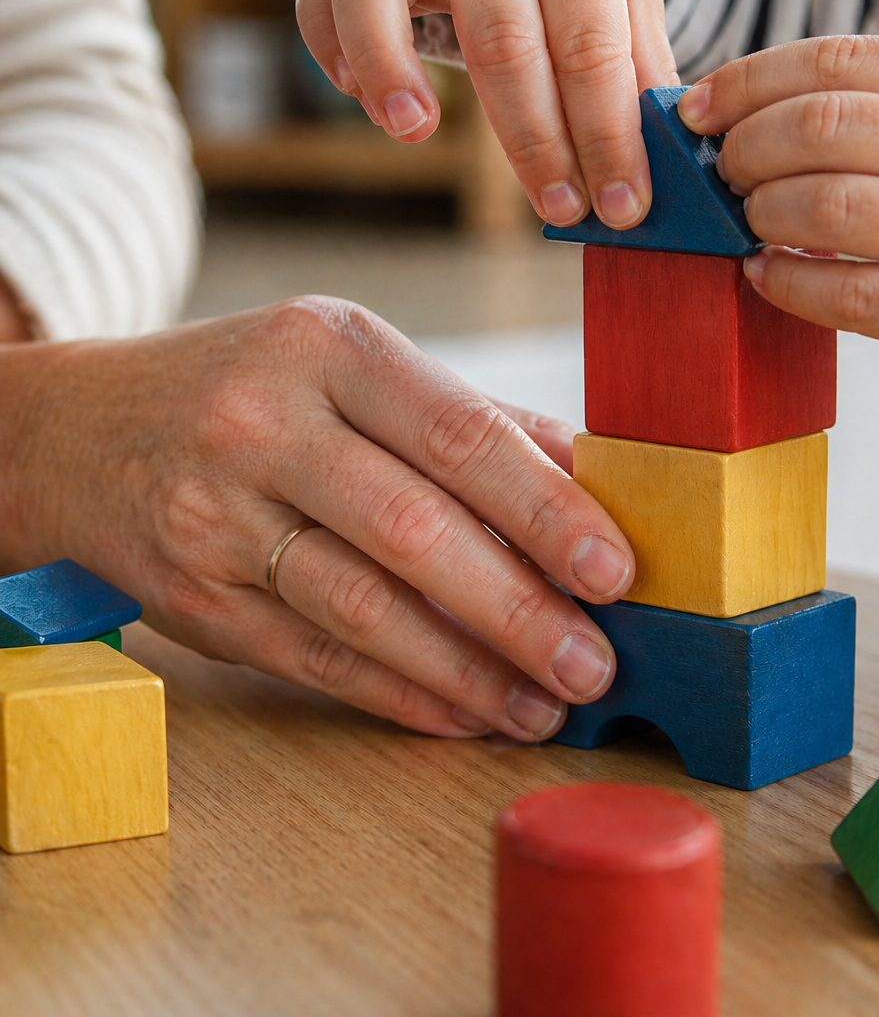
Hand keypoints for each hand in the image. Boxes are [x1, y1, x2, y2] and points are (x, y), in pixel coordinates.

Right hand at [0, 298, 634, 740]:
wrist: (83, 429)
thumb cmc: (252, 386)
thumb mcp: (350, 362)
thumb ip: (468, 417)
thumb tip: (593, 479)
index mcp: (328, 346)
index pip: (457, 433)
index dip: (545, 508)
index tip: (616, 569)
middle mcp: (264, 422)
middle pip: (413, 529)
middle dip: (518, 608)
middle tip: (595, 664)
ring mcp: (217, 514)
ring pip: (361, 607)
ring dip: (466, 669)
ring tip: (542, 704)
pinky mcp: (191, 597)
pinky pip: (312, 657)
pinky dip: (397, 692)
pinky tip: (461, 711)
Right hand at [296, 0, 677, 229]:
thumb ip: (639, 63)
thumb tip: (661, 163)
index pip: (590, 46)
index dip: (607, 134)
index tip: (622, 207)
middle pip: (502, 39)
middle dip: (533, 140)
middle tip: (558, 209)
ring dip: (389, 65)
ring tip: (415, 133)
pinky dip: (328, 40)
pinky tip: (358, 96)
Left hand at [678, 34, 878, 394]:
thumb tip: (751, 115)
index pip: (843, 59)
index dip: (752, 79)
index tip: (699, 107)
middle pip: (824, 126)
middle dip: (746, 147)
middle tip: (722, 173)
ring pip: (830, 206)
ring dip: (764, 214)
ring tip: (750, 223)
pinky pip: (850, 295)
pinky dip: (788, 284)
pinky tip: (766, 277)